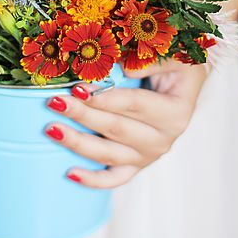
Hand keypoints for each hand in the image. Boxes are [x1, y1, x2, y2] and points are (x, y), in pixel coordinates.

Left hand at [44, 61, 207, 187]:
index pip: (132, 104)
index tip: (77, 88)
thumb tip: (122, 69)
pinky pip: (115, 178)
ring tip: (52, 129)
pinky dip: (93, 180)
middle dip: (82, 114)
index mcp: (174, 113)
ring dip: (78, 142)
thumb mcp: (174, 57)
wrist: (186, 87)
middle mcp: (162, 139)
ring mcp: (149, 155)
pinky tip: (70, 174)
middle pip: (115, 128)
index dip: (104, 97)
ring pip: (109, 154)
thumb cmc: (177, 68)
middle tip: (55, 101)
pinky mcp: (138, 164)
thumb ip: (150, 62)